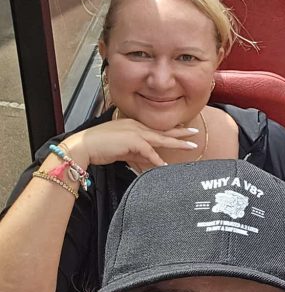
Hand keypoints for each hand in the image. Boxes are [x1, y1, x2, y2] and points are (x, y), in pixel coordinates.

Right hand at [61, 118, 200, 170]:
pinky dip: (157, 159)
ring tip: (190, 146)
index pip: (156, 129)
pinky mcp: (131, 140)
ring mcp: (134, 131)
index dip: (171, 130)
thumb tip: (151, 161)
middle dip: (180, 132)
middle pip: (162, 130)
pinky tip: (164, 165)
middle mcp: (136, 126)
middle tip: (194, 133)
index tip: (183, 130)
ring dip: (176, 142)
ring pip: (160, 138)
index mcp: (133, 125)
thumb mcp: (123, 151)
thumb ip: (138, 155)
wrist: (82, 147)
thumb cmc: (98, 148)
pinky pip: (149, 151)